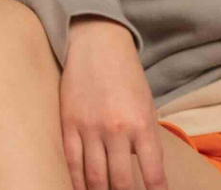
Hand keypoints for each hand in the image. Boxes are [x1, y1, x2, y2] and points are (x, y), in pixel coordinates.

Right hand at [59, 17, 163, 189]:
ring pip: (94, 177)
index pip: (152, 172)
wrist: (96, 43)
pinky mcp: (68, 124)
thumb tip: (144, 170)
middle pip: (120, 181)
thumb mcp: (147, 105)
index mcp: (142, 124)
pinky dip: (76, 181)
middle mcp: (116, 129)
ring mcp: (90, 128)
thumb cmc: (127, 76)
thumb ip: (147, 138)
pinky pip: (72, 162)